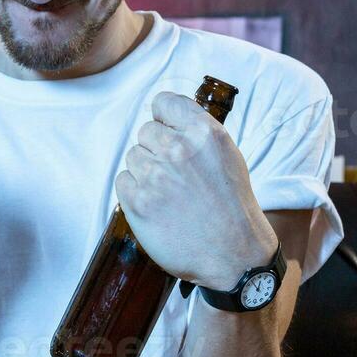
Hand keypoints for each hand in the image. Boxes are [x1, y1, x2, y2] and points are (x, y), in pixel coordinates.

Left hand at [114, 91, 277, 289]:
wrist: (232, 254)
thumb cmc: (230, 206)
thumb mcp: (227, 155)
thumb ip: (197, 132)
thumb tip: (166, 117)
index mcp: (204, 133)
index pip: (164, 102)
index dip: (163, 118)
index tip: (167, 129)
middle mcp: (178, 149)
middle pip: (145, 131)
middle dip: (156, 149)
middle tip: (175, 174)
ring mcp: (155, 175)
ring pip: (133, 156)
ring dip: (145, 171)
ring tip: (168, 193)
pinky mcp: (138, 201)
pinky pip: (123, 181)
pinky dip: (135, 192)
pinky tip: (156, 205)